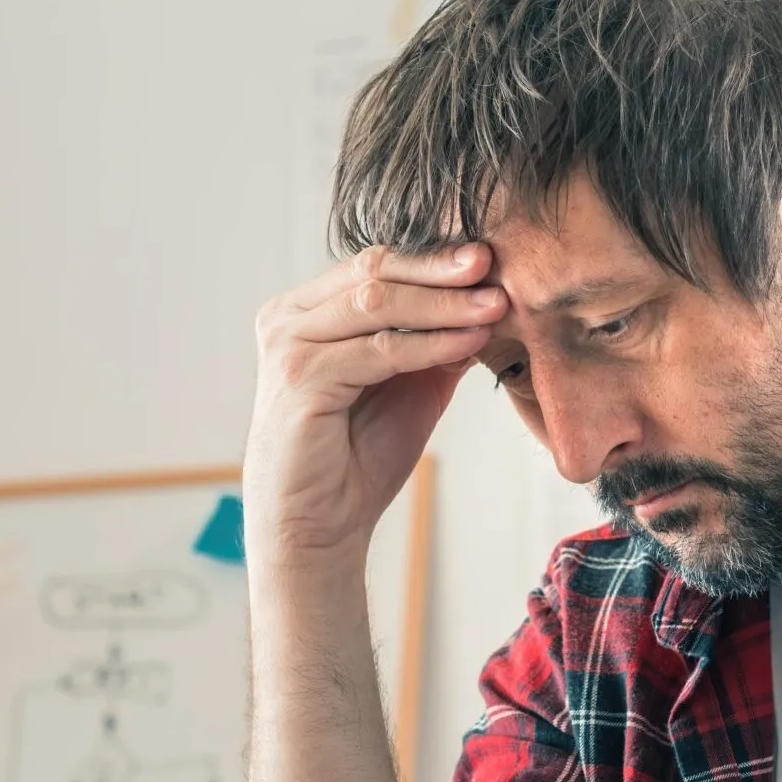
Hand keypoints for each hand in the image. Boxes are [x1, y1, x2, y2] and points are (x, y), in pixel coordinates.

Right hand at [246, 244, 504, 570]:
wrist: (319, 525)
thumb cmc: (358, 457)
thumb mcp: (410, 385)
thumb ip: (437, 342)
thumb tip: (488, 300)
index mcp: (306, 311)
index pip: (375, 265)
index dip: (432, 258)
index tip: (487, 256)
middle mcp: (288, 319)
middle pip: (374, 272)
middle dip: (440, 269)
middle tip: (492, 264)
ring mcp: (289, 346)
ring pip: (377, 304)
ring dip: (443, 304)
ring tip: (494, 305)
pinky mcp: (300, 379)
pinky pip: (379, 350)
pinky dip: (429, 344)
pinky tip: (468, 342)